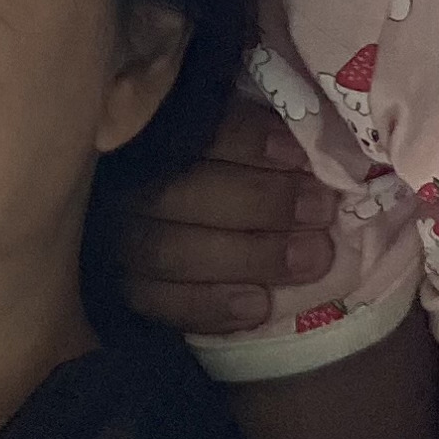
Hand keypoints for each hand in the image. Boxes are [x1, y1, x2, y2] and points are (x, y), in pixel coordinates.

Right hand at [112, 95, 341, 335]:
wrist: (187, 226)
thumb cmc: (227, 167)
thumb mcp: (234, 137)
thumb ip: (261, 131)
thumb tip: (314, 138)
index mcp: (150, 133)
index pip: (190, 130)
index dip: (245, 141)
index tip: (299, 154)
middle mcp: (123, 185)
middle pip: (179, 192)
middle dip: (260, 202)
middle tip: (320, 210)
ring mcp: (117, 243)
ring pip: (171, 253)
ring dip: (249, 257)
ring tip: (310, 259)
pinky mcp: (124, 292)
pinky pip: (161, 306)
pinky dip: (212, 308)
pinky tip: (259, 307)